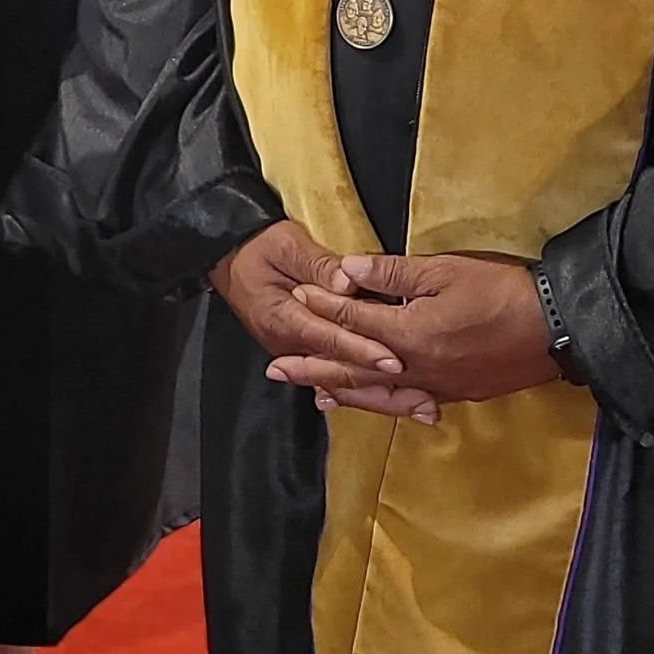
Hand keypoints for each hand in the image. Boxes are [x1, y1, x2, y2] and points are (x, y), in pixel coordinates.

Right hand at [210, 221, 422, 416]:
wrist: (229, 255)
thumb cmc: (258, 246)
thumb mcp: (286, 244)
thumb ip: (318, 265)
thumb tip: (347, 283)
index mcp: (283, 318)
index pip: (330, 339)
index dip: (364, 350)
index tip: (395, 361)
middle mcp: (290, 344)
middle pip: (341, 374)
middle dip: (385, 389)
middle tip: (423, 400)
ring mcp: (297, 351)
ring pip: (342, 384)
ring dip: (383, 398)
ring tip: (421, 408)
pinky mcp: (305, 350)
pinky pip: (337, 378)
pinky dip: (367, 392)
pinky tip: (395, 402)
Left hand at [264, 250, 562, 421]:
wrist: (557, 329)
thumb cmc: (502, 292)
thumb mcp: (445, 271)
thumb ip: (391, 274)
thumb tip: (344, 271)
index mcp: (408, 335)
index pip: (352, 322)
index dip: (322, 308)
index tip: (296, 298)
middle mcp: (414, 369)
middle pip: (353, 369)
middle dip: (312, 367)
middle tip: (276, 370)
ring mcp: (435, 386)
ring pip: (377, 394)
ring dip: (341, 392)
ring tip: (311, 393)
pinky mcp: (455, 394)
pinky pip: (406, 402)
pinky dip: (380, 403)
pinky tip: (370, 403)